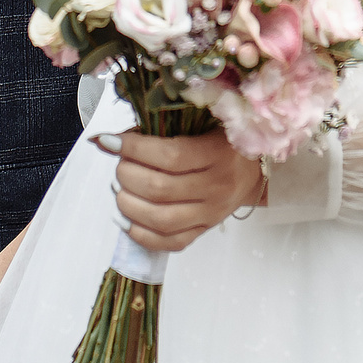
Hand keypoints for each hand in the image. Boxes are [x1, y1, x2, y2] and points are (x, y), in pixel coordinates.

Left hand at [103, 129, 265, 253]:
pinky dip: (142, 235)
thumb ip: (164, 125)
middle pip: (160, 189)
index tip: (109, 141)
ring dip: (129, 205)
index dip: (133, 148)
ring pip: (162, 219)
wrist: (253, 168)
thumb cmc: (222, 138)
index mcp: (218, 153)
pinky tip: (126, 220)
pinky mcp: (205, 231)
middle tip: (118, 164)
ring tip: (119, 189)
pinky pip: (171, 242)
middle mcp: (216, 187)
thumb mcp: (203, 121)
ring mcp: (211, 213)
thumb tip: (114, 137)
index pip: (170, 155)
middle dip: (127, 175)